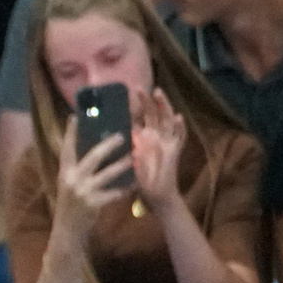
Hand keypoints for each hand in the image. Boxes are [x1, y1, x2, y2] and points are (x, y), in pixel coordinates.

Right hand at [51, 115, 134, 228]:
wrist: (68, 230)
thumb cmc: (71, 204)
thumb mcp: (68, 184)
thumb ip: (77, 168)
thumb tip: (91, 148)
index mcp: (65, 172)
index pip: (67, 148)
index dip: (71, 132)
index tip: (75, 116)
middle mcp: (72, 179)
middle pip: (93, 156)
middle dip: (109, 145)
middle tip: (123, 136)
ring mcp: (83, 192)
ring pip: (108, 174)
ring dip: (123, 164)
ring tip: (135, 156)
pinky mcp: (94, 204)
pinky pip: (115, 192)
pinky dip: (126, 187)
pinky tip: (135, 182)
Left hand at [130, 89, 186, 213]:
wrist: (154, 196)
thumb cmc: (139, 178)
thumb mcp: (125, 158)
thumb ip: (120, 146)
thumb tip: (102, 135)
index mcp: (143, 136)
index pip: (139, 116)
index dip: (133, 104)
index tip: (123, 92)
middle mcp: (155, 136)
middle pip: (153, 113)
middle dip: (146, 100)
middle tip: (137, 87)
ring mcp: (166, 141)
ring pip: (167, 119)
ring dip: (163, 105)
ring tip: (158, 92)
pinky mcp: (175, 151)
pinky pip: (180, 137)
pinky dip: (180, 127)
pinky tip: (179, 117)